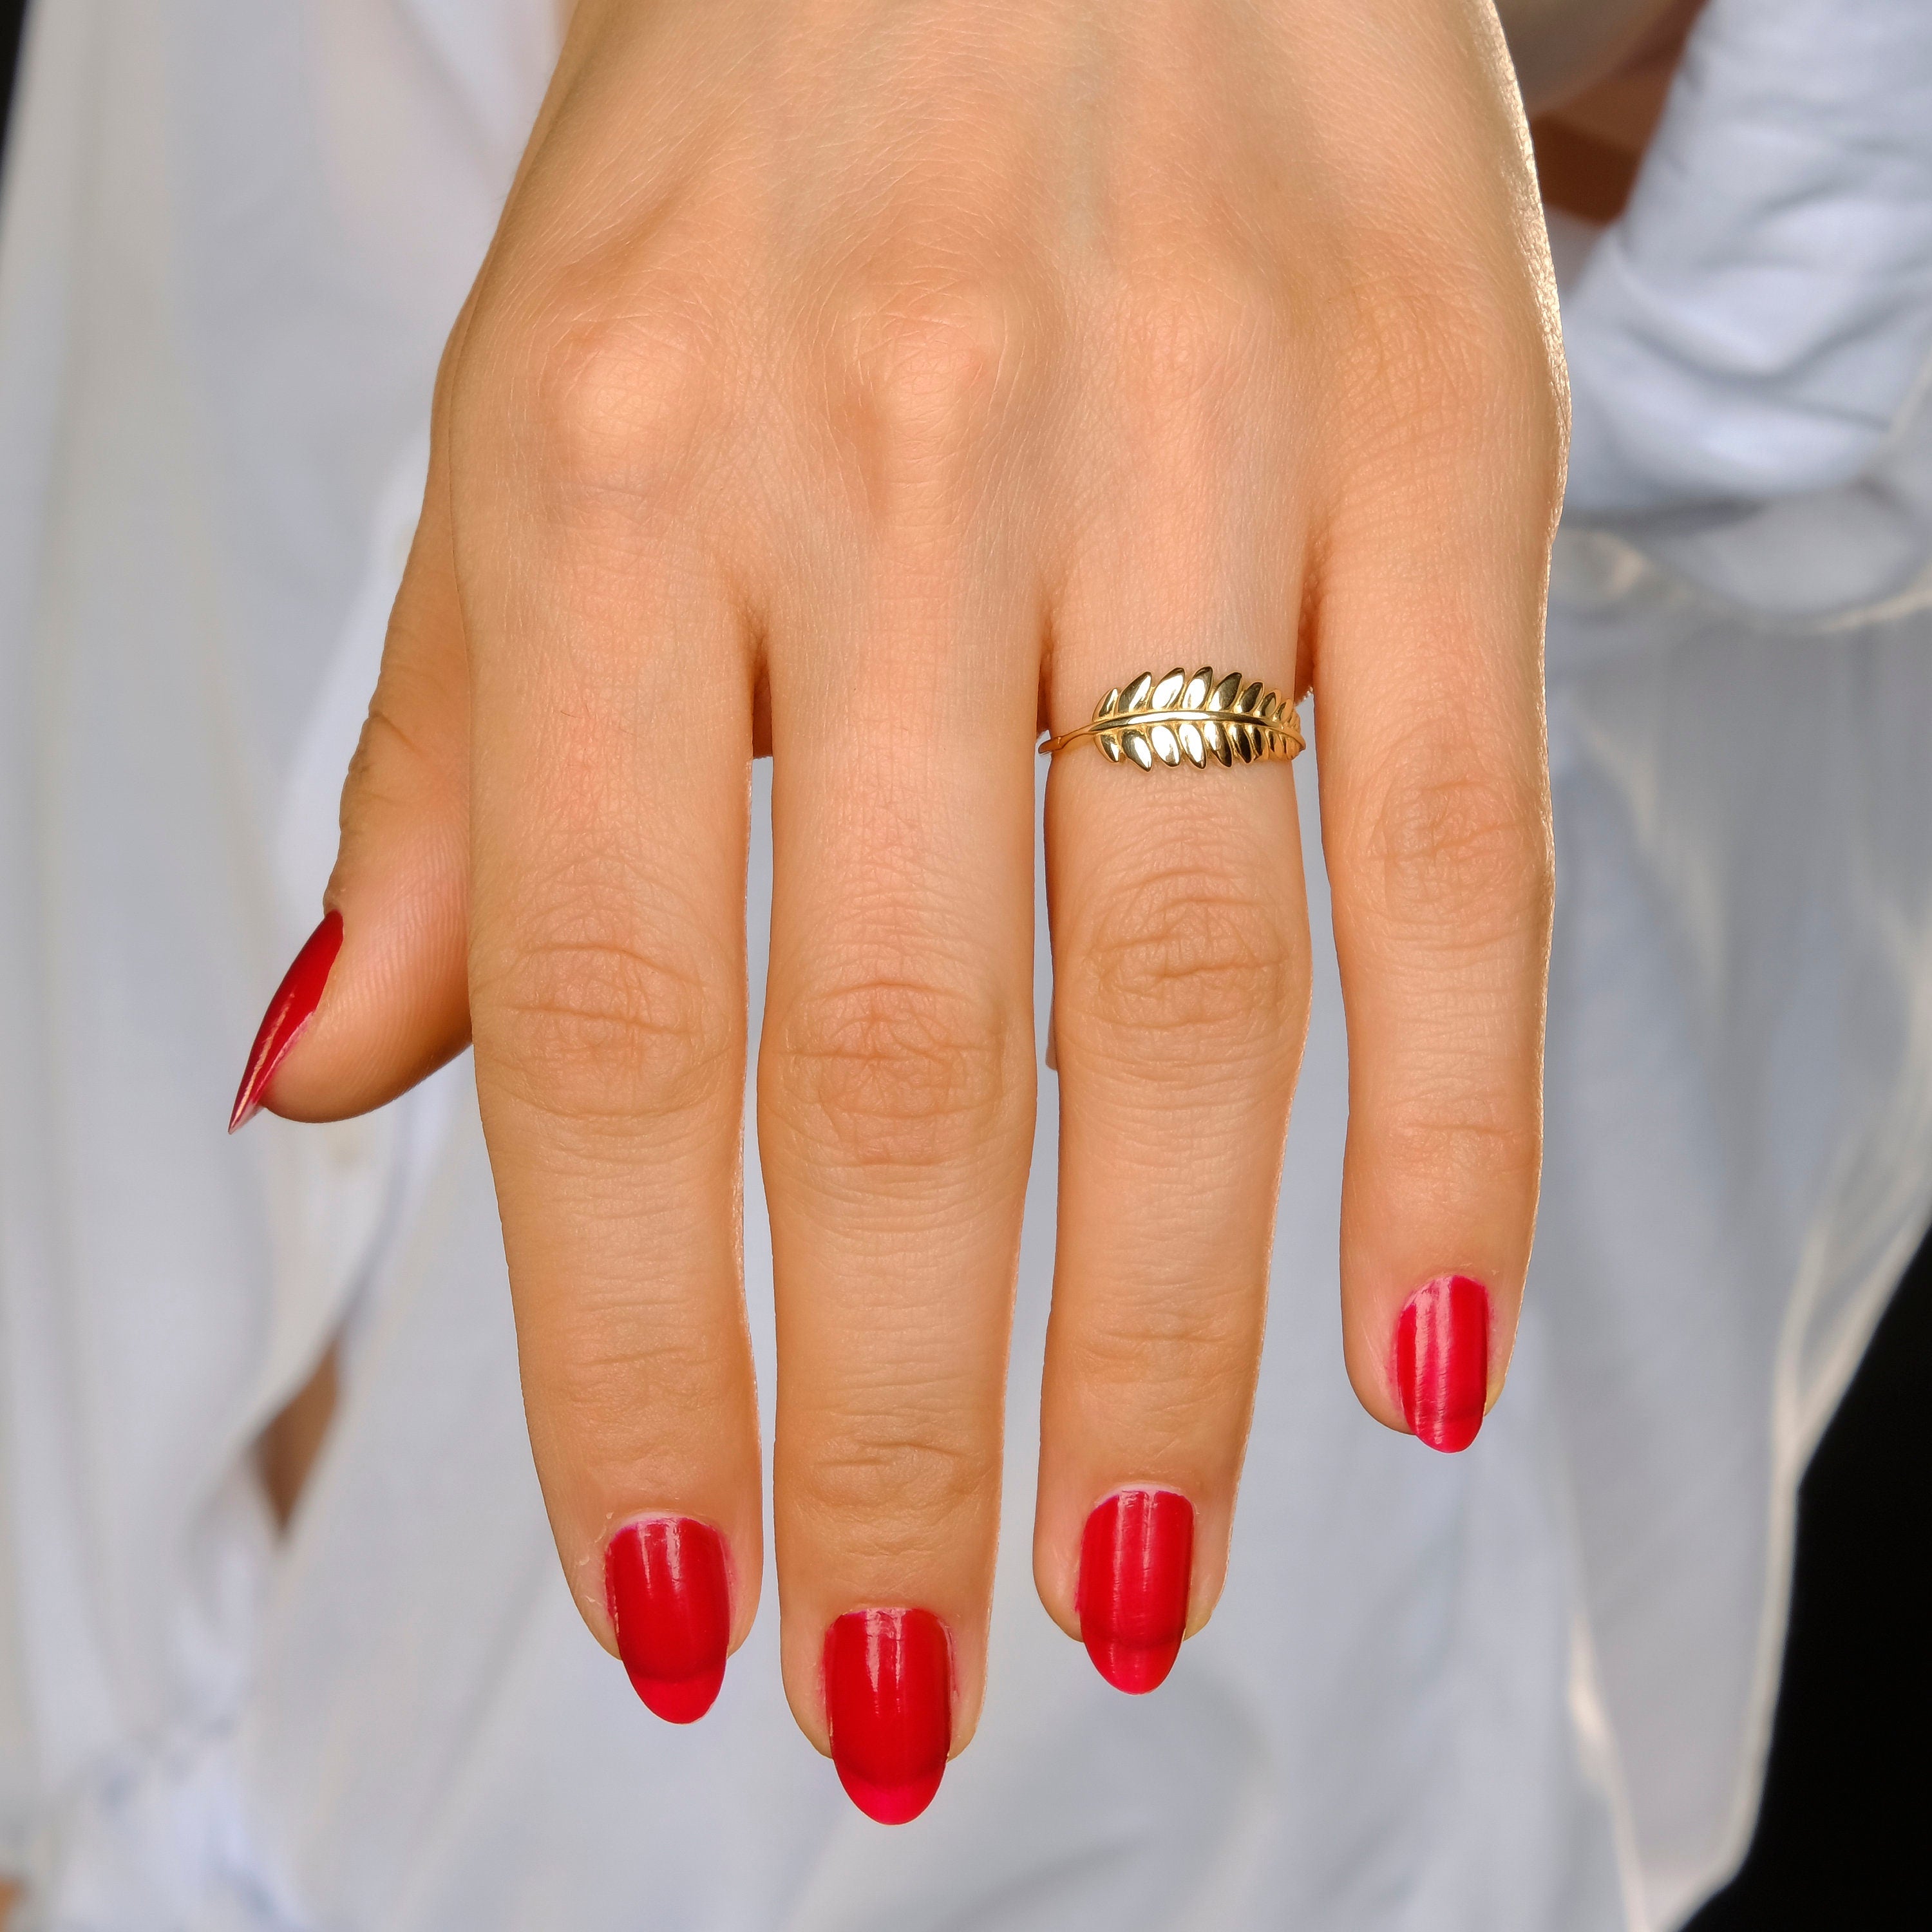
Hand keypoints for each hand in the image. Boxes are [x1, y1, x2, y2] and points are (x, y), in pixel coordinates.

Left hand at [238, 0, 1560, 1816]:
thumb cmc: (765, 152)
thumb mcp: (534, 405)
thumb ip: (453, 758)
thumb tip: (336, 1077)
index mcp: (615, 468)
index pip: (619, 1021)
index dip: (640, 1358)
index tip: (682, 1603)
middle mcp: (899, 464)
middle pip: (904, 1064)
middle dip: (897, 1432)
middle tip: (907, 1689)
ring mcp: (1193, 445)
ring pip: (1185, 995)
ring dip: (1158, 1350)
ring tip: (1129, 1593)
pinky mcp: (1440, 433)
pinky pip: (1455, 840)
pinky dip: (1450, 1128)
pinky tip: (1412, 1359)